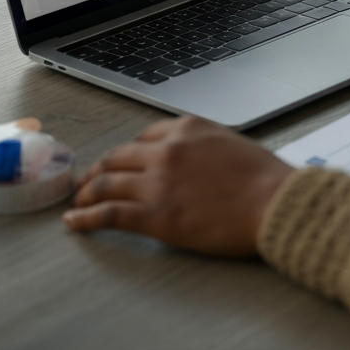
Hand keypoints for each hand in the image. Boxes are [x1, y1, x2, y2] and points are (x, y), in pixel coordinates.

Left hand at [63, 115, 294, 256]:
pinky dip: (86, 217)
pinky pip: (109, 213)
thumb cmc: (265, 178)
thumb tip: (190, 161)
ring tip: (78, 201)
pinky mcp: (155, 215)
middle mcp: (168, 149)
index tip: (121, 162)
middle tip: (89, 181)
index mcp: (188, 127)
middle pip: (118, 156)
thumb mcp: (231, 144)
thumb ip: (203, 146)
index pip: (145, 135)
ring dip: (87, 192)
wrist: (275, 202)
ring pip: (107, 183)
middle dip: (99, 169)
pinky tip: (75, 222)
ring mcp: (159, 182)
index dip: (128, 151)